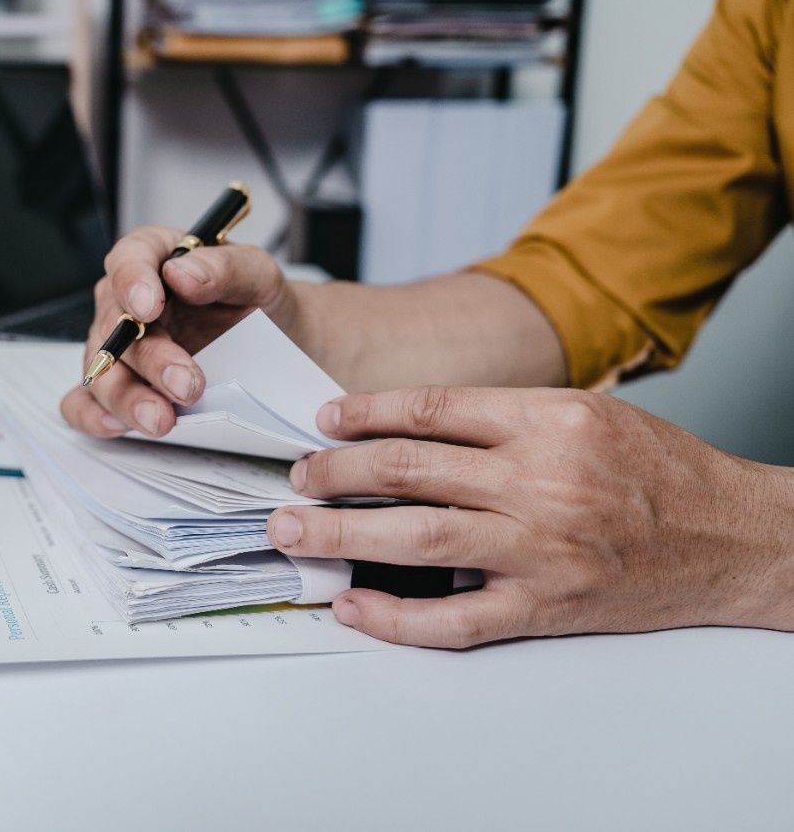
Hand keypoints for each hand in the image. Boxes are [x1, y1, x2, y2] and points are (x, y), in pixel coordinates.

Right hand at [60, 226, 292, 438]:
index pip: (129, 259)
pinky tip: (121, 427)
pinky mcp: (117, 386)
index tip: (149, 309)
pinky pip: (83, 403)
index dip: (132, 283)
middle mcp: (126, 302)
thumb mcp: (259, 275)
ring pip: (100, 371)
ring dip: (127, 398)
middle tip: (186, 386)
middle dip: (149, 360)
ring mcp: (117, 348)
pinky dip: (94, 416)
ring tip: (162, 420)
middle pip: (115, 327)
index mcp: (155, 259)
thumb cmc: (256, 303)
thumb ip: (226, 267)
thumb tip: (182, 273)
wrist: (274, 345)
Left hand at [264, 386, 793, 647]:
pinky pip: (454, 619)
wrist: (734, 537)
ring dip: (340, 533)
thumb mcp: (586, 413)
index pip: (433, 409)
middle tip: (295, 477)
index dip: (366, 414)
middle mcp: (542, 481)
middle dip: (335, 473)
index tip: (326, 421)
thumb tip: (405, 428)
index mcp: (551, 421)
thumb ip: (501, 417)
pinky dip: (395, 617)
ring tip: (294, 529)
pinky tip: (353, 606)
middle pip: (409, 470)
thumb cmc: (660, 472)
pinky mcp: (544, 606)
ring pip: (415, 537)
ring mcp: (541, 549)